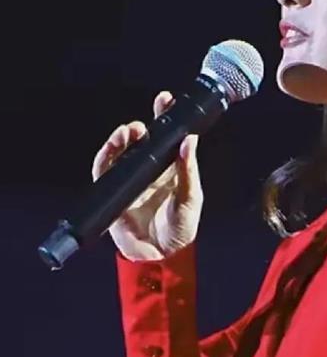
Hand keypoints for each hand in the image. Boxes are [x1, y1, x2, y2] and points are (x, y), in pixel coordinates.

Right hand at [91, 90, 203, 261]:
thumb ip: (188, 171)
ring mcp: (131, 180)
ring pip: (122, 151)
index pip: (167, 138)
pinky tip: (115, 145)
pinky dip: (108, 155)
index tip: (165, 99)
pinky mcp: (114, 191)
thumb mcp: (190, 198)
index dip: (165, 118)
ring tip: (132, 131)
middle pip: (142, 141)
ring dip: (124, 138)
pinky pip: (106, 169)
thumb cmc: (180, 229)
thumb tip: (190, 141)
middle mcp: (149, 171)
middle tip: (145, 119)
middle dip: (141, 126)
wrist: (160, 257)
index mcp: (171, 169)